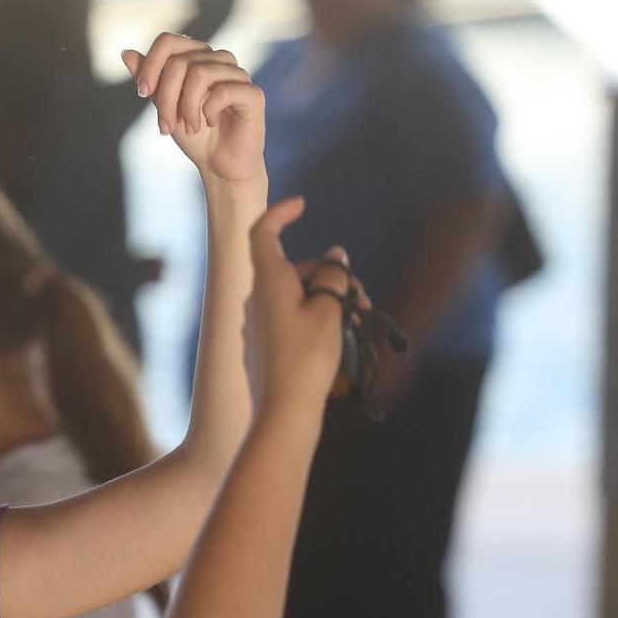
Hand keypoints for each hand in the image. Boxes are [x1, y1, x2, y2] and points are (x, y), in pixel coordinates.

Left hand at [122, 33, 264, 189]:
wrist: (220, 165)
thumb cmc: (195, 136)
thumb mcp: (164, 107)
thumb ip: (149, 80)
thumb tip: (126, 53)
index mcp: (198, 58)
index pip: (168, 41)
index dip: (150, 65)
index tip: (142, 93)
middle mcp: (219, 59)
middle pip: (179, 61)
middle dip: (165, 97)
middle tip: (165, 126)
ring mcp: (237, 74)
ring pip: (199, 73)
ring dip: (186, 107)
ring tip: (189, 128)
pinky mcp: (252, 93)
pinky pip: (222, 91)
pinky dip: (208, 110)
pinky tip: (211, 122)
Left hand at [249, 197, 352, 417]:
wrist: (284, 412)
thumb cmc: (307, 359)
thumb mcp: (329, 310)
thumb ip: (334, 275)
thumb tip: (334, 256)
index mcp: (268, 283)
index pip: (264, 232)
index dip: (280, 213)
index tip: (303, 205)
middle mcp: (257, 300)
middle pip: (292, 270)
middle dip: (328, 274)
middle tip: (360, 297)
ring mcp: (258, 324)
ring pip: (296, 296)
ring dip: (328, 299)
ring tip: (357, 320)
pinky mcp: (265, 346)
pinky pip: (291, 319)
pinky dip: (316, 318)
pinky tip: (341, 337)